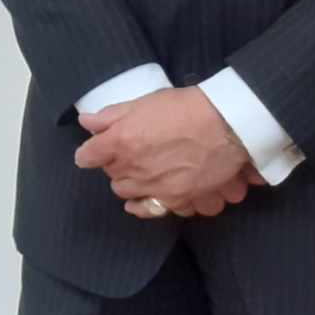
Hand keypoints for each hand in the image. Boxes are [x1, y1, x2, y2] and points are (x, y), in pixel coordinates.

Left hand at [76, 87, 258, 218]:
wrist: (228, 124)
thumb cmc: (184, 107)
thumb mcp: (143, 103)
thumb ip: (111, 115)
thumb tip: (85, 122)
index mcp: (120, 143)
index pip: (87, 156)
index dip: (90, 153)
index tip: (93, 152)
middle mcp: (134, 170)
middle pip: (112, 179)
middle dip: (116, 169)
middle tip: (129, 158)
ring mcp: (157, 189)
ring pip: (132, 198)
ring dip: (135, 188)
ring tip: (146, 177)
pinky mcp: (181, 201)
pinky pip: (160, 211)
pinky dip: (158, 205)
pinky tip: (161, 197)